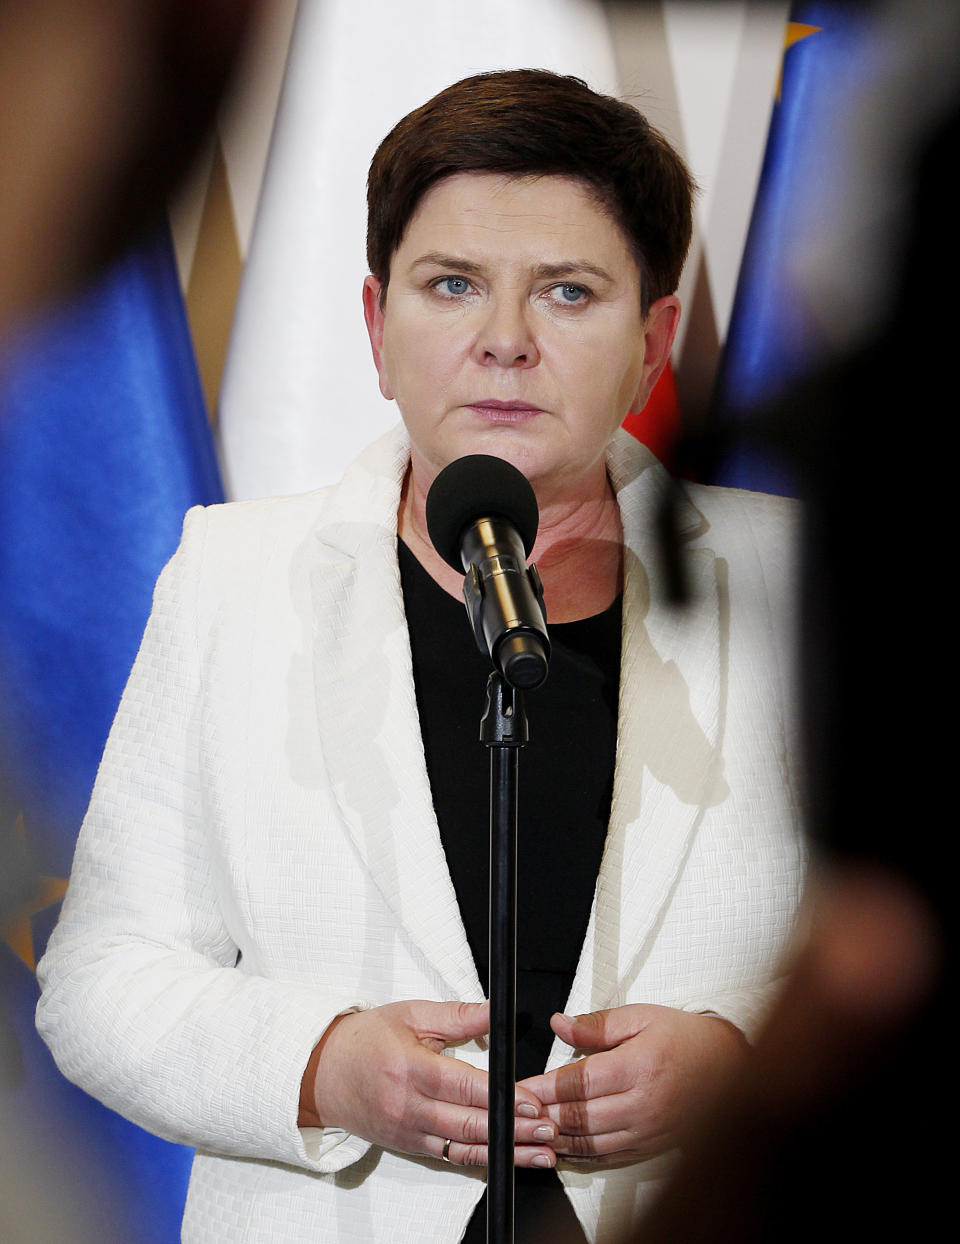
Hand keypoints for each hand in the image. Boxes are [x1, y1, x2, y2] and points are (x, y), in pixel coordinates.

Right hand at [299, 999, 557, 1167]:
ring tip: (541, 1154)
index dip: (502, 1097)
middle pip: (470, 1123)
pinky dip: (482, 1159)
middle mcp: (409, 1106)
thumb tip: (498, 1010)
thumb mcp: (411, 1014)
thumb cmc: (366, 1039)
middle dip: (514, 1129)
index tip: (533, 1101)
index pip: (465, 1087)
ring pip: (464, 1147)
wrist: (324, 1073)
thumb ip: (458, 1015)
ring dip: (506, 1152)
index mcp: (410, 1068)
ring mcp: (409, 1131)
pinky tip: (507, 1159)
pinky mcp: (410, 1146)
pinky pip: (451, 1156)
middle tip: (549, 1128)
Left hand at [517, 1005, 748, 1164]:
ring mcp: (648, 1130)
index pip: (578, 1081)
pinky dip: (580, 1155)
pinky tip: (562, 1148)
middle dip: (542, 1114)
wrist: (731, 1068)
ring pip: (590, 1142)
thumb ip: (596, 1025)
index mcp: (639, 1066)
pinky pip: (608, 1157)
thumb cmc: (685, 1039)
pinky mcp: (652, 1146)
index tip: (519, 1086)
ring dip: (556, 1139)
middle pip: (579, 1116)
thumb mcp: (640, 1017)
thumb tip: (558, 1024)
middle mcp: (644, 1104)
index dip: (543, 1086)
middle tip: (515, 1112)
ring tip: (530, 1131)